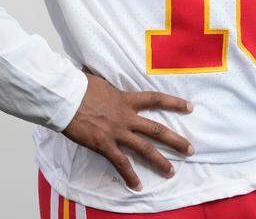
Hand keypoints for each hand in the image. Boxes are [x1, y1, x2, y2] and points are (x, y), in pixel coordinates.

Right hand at [61, 65, 193, 190]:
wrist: (65, 98)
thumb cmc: (78, 86)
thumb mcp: (98, 80)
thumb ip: (104, 82)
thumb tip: (93, 69)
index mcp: (126, 99)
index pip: (156, 99)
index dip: (174, 103)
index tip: (190, 107)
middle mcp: (126, 117)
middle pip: (156, 129)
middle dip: (175, 141)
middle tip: (190, 150)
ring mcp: (117, 132)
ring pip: (144, 149)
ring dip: (159, 161)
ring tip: (170, 172)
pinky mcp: (104, 145)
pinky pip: (121, 163)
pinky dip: (129, 176)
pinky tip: (137, 186)